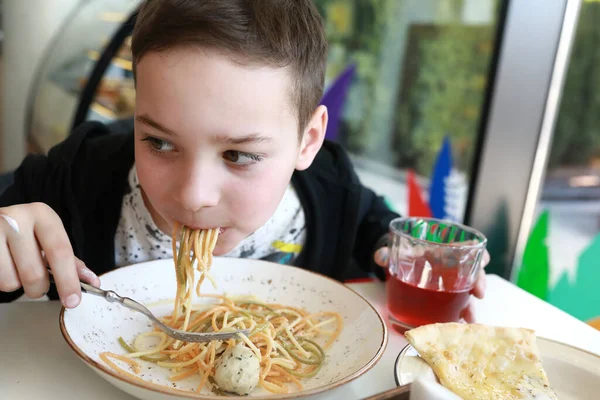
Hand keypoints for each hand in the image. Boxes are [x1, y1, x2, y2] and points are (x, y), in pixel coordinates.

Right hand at [0, 203, 99, 307]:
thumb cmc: (23, 232)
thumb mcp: (47, 238)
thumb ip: (69, 260)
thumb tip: (92, 281)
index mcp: (42, 215)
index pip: (60, 251)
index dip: (68, 280)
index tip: (73, 300)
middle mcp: (18, 218)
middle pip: (36, 273)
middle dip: (39, 288)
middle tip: (38, 284)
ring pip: (12, 282)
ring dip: (17, 284)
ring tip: (15, 268)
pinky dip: (2, 281)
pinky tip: (4, 266)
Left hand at [374, 246, 489, 322]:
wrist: (393, 262)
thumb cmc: (399, 252)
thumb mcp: (392, 250)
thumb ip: (385, 252)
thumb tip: (380, 256)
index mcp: (440, 251)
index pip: (467, 248)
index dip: (478, 253)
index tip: (483, 260)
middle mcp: (449, 267)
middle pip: (472, 272)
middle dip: (479, 282)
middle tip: (479, 293)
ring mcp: (447, 284)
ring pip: (466, 293)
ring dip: (471, 305)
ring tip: (470, 318)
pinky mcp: (442, 299)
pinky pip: (455, 306)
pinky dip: (459, 315)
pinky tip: (459, 324)